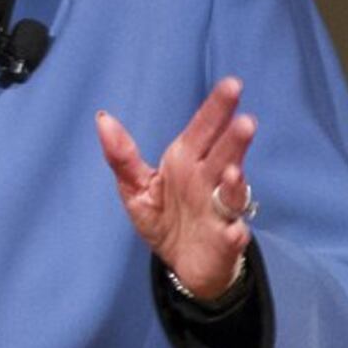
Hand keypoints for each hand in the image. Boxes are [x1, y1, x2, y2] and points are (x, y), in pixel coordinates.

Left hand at [94, 78, 257, 302]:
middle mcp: (208, 181)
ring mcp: (219, 210)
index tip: (232, 85)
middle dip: (234, 139)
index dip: (217, 109)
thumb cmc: (164, 218)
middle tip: (245, 121)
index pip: (203, 130)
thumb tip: (103, 118)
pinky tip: (234, 231)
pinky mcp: (224, 240)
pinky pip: (232, 235)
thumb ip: (121, 155)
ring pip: (231, 192)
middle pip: (223, 155)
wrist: (181, 262)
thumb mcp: (135, 187)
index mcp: (186, 162)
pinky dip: (234, 233)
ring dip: (235, 183)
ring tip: (234, 171)